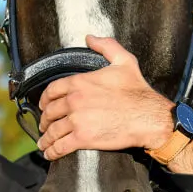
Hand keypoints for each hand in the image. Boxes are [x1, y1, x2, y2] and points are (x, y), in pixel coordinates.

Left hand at [37, 35, 172, 159]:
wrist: (149, 117)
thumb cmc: (138, 91)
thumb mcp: (124, 61)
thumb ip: (106, 46)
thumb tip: (90, 38)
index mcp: (80, 82)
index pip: (52, 90)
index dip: (44, 99)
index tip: (44, 105)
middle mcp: (74, 100)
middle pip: (50, 111)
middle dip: (44, 119)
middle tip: (44, 125)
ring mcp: (77, 120)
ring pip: (53, 130)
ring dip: (46, 138)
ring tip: (44, 142)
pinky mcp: (83, 138)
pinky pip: (60, 146)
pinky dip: (52, 151)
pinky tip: (50, 153)